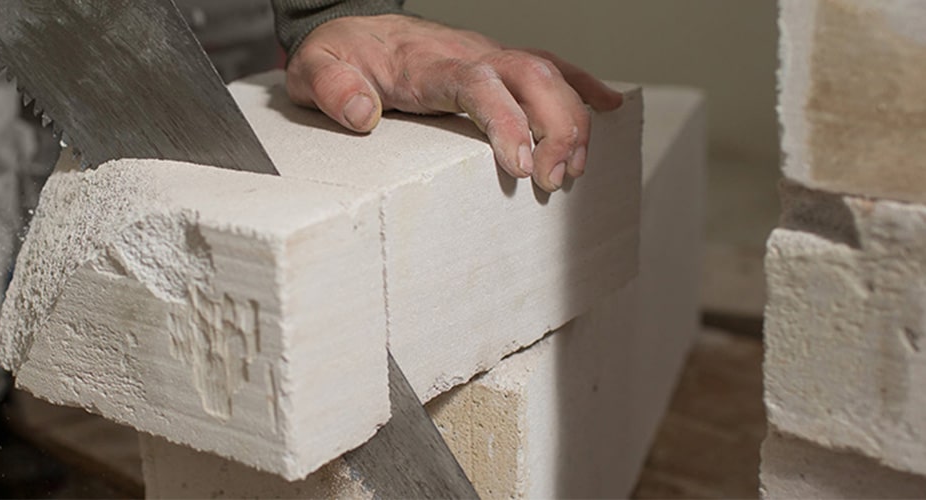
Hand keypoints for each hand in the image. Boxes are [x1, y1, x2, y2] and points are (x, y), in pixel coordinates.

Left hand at [286, 15, 622, 191]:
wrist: (351, 25)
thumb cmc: (337, 55)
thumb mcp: (314, 70)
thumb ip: (332, 88)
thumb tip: (361, 114)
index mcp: (428, 62)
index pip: (480, 84)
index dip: (507, 122)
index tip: (522, 166)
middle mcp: (468, 53)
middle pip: (531, 76)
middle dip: (556, 128)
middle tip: (557, 181)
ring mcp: (488, 55)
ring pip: (549, 74)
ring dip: (572, 121)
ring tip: (576, 171)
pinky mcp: (497, 63)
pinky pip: (549, 66)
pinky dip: (583, 85)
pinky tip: (611, 108)